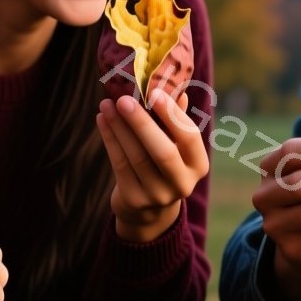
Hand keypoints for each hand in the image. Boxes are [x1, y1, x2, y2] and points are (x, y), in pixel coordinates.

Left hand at [98, 91, 209, 243]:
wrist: (150, 211)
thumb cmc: (164, 165)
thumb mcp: (176, 146)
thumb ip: (176, 120)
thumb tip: (176, 89)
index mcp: (198, 165)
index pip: (190, 137)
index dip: (172, 115)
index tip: (154, 92)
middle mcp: (182, 183)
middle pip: (162, 152)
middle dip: (141, 123)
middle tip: (123, 99)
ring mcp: (158, 195)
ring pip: (136, 157)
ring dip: (119, 128)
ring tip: (106, 104)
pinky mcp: (134, 199)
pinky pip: (120, 164)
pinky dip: (110, 139)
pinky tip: (103, 120)